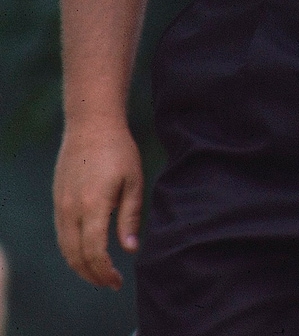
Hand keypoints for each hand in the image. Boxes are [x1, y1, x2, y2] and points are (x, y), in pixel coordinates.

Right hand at [53, 120, 143, 289]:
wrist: (91, 124)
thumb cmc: (118, 149)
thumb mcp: (133, 180)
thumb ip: (130, 217)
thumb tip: (131, 249)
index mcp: (93, 205)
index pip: (94, 252)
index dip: (105, 272)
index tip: (118, 281)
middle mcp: (71, 209)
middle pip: (75, 256)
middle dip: (92, 275)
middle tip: (111, 283)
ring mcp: (61, 205)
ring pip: (65, 248)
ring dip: (80, 266)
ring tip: (99, 273)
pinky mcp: (57, 200)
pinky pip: (61, 234)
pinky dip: (71, 251)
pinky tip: (86, 253)